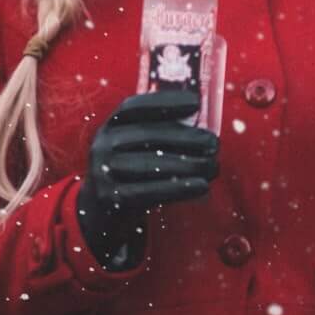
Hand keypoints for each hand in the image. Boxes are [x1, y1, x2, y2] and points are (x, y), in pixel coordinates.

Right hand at [75, 89, 219, 268]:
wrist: (100, 213)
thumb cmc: (131, 174)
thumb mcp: (136, 149)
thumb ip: (160, 134)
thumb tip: (203, 127)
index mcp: (110, 127)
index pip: (134, 107)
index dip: (165, 101)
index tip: (196, 102)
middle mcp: (103, 146)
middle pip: (149, 135)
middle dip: (187, 138)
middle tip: (214, 144)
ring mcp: (104, 172)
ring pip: (152, 164)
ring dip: (188, 165)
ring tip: (213, 166)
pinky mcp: (111, 198)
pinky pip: (150, 191)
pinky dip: (179, 188)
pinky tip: (201, 186)